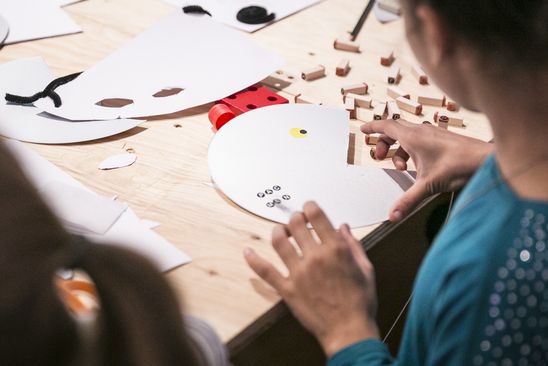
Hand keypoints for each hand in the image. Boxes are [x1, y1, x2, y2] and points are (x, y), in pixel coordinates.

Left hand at [244, 202, 378, 356]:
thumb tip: (343, 228)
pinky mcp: (287, 289)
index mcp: (335, 250)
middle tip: (296, 221)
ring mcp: (298, 273)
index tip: (308, 208)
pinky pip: (266, 271)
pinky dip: (254, 260)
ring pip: (279, 242)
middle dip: (295, 217)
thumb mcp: (366, 270)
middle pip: (295, 224)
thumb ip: (354, 245)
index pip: (316, 215)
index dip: (309, 206)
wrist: (349, 331)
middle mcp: (315, 257)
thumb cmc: (359, 303)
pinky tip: (247, 252)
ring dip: (278, 232)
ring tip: (281, 232)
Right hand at [361, 119, 492, 221]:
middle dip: (384, 143)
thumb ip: (408, 200)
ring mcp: (432, 134)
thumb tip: (393, 215)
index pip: (386, 126)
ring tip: (402, 168)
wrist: (485, 159)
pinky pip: (418, 140)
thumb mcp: (428, 185)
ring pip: (407, 136)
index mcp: (413, 137)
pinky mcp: (440, 139)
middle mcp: (421, 131)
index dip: (372, 127)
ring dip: (399, 150)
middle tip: (380, 157)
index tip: (362, 130)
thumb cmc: (460, 165)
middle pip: (394, 130)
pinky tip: (418, 167)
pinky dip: (412, 151)